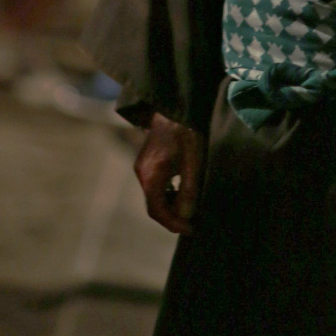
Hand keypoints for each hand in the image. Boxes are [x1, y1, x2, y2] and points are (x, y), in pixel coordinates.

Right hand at [134, 112, 205, 234]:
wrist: (175, 105)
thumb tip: (185, 215)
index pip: (157, 210)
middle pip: (154, 205)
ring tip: (189, 209)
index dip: (173, 224)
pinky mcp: (146, 160)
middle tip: (191, 223)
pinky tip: (181, 191)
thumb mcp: (193, 161)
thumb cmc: (186, 131)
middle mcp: (142, 172)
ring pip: (154, 195)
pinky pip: (154, 185)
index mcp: (151, 175)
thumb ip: (189, 189)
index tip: (190, 229)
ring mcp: (142, 166)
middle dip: (172, 217)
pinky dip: (167, 193)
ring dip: (170, 205)